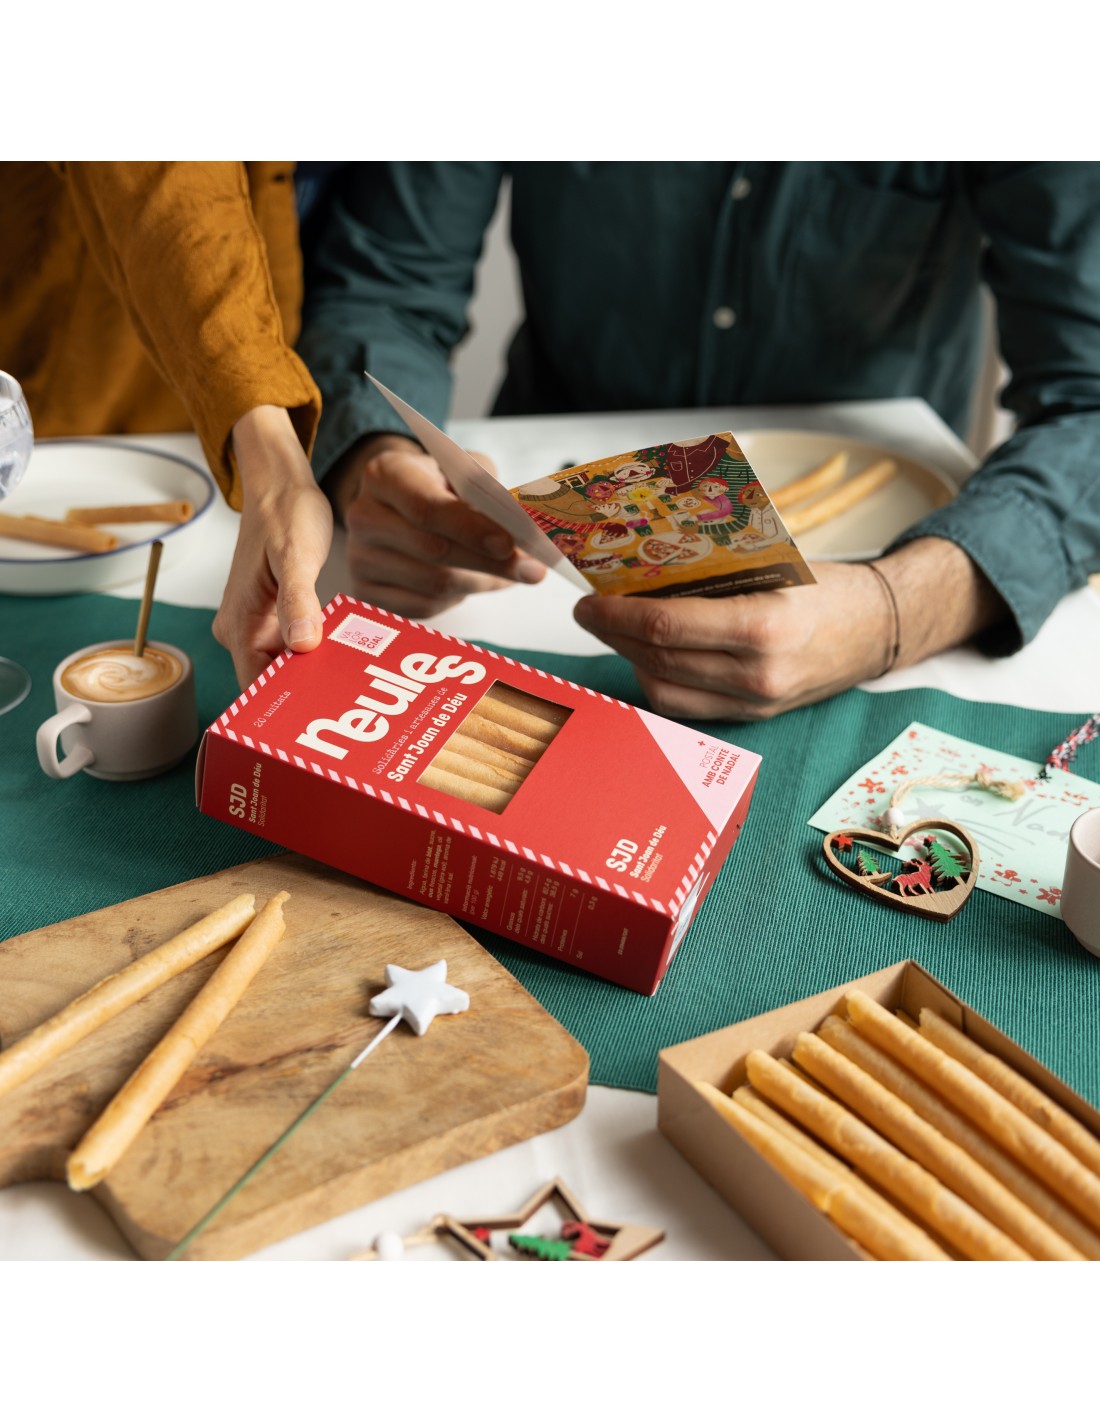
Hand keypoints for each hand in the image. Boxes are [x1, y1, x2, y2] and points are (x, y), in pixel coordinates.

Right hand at [213, 406, 331, 687]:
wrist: (280, 484)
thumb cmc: (283, 513)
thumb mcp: (295, 557)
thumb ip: (298, 602)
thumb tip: (302, 645)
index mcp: (238, 624)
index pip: (255, 686)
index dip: (284, 707)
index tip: (321, 717)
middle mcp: (241, 630)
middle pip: (271, 681)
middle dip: (306, 694)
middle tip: (349, 704)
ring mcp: (256, 624)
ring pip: (285, 665)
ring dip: (314, 673)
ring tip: (352, 684)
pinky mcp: (274, 615)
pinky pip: (294, 645)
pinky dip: (316, 651)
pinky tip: (344, 655)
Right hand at [328, 434, 545, 618]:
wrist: (395, 506)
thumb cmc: (435, 486)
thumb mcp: (460, 469)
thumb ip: (487, 488)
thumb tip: (517, 524)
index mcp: (385, 475)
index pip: (427, 508)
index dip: (471, 529)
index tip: (509, 544)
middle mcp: (363, 515)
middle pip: (434, 551)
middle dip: (490, 564)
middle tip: (531, 571)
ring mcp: (360, 558)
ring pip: (434, 584)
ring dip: (481, 583)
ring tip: (506, 574)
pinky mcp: (366, 593)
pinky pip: (423, 607)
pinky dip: (457, 598)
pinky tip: (470, 582)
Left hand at [572, 538, 1004, 720]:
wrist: (879, 629)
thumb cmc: (827, 587)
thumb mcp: (774, 565)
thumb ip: (713, 571)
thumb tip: (643, 566)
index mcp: (764, 626)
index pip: (667, 626)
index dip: (617, 615)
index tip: (590, 600)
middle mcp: (758, 673)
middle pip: (659, 658)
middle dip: (614, 635)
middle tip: (591, 612)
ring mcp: (756, 702)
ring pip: (665, 689)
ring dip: (630, 659)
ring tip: (614, 632)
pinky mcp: (754, 716)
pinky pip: (688, 706)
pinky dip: (658, 681)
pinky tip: (648, 656)